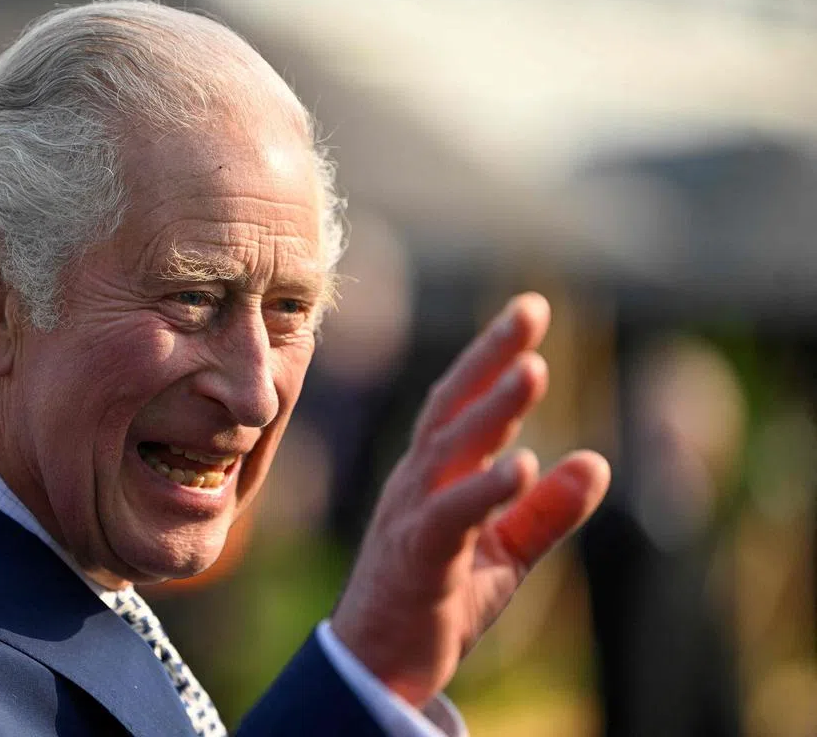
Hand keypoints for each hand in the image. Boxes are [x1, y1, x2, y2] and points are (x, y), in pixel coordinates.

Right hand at [330, 292, 609, 705]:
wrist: (378, 666)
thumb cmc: (437, 601)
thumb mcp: (506, 553)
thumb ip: (547, 510)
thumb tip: (597, 460)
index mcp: (435, 476)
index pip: (463, 403)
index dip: (494, 356)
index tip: (530, 310)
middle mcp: (417, 483)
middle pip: (451, 408)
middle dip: (489, 357)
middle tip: (529, 312)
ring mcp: (411, 516)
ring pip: (450, 451)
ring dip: (492, 410)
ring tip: (533, 371)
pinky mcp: (417, 558)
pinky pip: (449, 516)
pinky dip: (484, 488)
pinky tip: (523, 464)